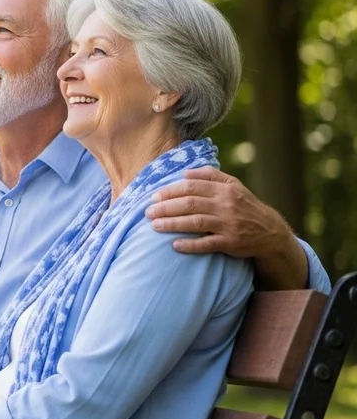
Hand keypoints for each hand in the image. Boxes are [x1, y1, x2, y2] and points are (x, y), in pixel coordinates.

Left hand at [145, 166, 306, 288]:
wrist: (270, 231)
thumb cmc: (244, 205)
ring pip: (196, 222)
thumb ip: (210, 175)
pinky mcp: (231, 242)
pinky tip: (175, 245)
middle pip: (190, 204)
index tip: (154, 197)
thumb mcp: (233, 185)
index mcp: (224, 189)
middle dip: (166, 207)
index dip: (170, 191)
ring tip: (154, 225)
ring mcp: (229, 224)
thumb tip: (185, 172)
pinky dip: (191, 245)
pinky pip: (208, 244)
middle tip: (148, 212)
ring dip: (173, 224)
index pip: (192, 187)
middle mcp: (226, 205)